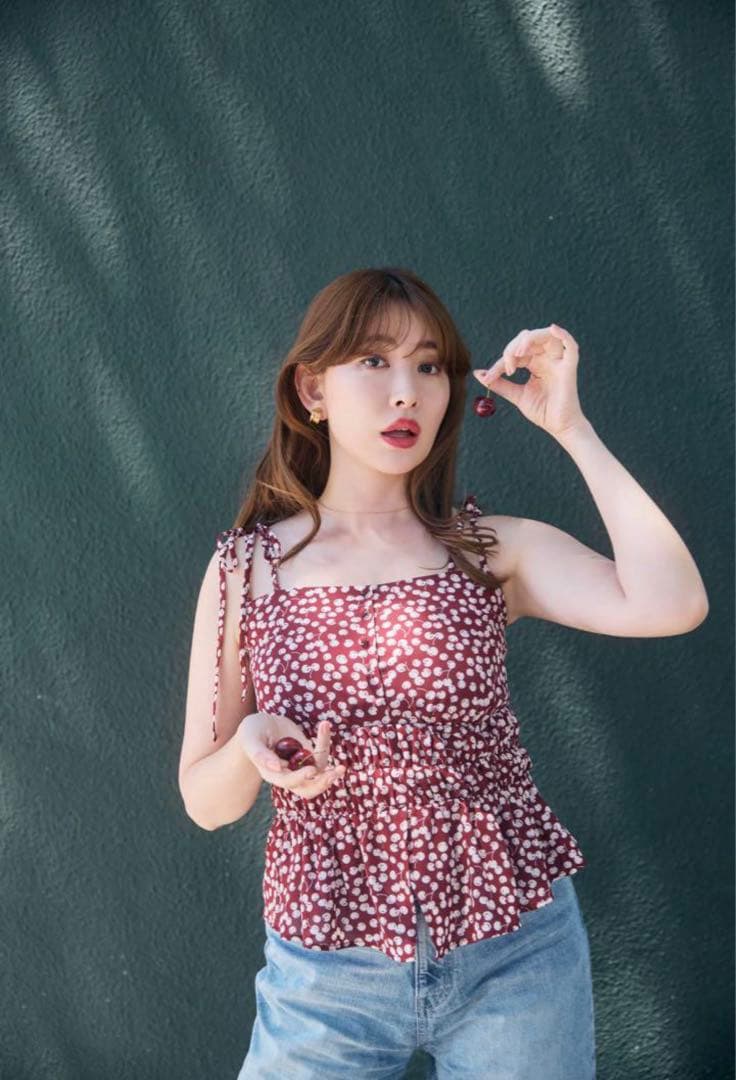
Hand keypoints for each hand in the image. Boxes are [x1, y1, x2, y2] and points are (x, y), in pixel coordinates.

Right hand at [238, 712, 345, 799]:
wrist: (261, 726)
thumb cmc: (252, 732)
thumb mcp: (251, 738)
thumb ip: (259, 753)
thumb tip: (277, 768)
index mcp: (272, 773)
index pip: (288, 781)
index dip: (300, 778)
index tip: (311, 770)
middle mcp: (288, 774)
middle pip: (307, 789)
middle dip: (321, 784)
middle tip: (334, 774)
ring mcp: (300, 765)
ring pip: (319, 775)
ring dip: (331, 772)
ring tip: (342, 767)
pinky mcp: (309, 755)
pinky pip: (320, 753)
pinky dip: (324, 742)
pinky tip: (324, 725)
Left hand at [473, 323, 586, 439]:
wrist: (559, 427)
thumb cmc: (542, 411)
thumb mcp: (516, 395)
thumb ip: (499, 383)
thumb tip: (479, 374)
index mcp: (535, 363)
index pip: (515, 353)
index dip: (500, 363)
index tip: (488, 377)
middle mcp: (547, 358)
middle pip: (528, 338)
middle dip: (512, 349)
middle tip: (507, 368)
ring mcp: (558, 361)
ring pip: (545, 336)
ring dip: (529, 340)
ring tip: (518, 353)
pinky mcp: (569, 368)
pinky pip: (571, 346)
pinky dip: (563, 334)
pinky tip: (553, 328)